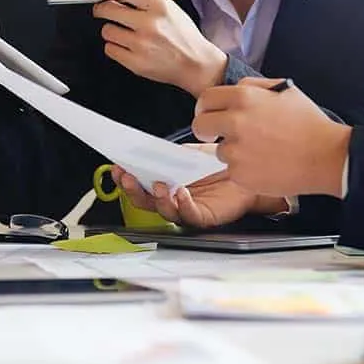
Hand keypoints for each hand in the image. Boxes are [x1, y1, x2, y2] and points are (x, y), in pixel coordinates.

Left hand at [84, 0, 226, 96]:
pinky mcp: (136, 63)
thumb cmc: (180, 31)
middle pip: (106, 9)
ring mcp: (142, 45)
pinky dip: (116, 47)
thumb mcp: (165, 1)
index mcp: (158, 4)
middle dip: (101, 8)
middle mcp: (149, 24)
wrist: (195, 63)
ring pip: (107, 30)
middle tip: (107, 10)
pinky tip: (130, 46)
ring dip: (112, 30)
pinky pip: (109, 49)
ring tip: (129, 32)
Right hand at [110, 162, 287, 228]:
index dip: (125, 178)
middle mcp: (173, 198)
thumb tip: (145, 146)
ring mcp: (187, 208)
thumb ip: (167, 154)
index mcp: (165, 182)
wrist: (247, 169)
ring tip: (159, 184)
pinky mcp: (204, 216)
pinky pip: (190, 215)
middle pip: (145, 201)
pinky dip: (184, 204)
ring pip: (165, 211)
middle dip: (134, 190)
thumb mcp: (188, 153)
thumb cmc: (218, 163)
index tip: (116, 167)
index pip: (139, 184)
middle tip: (127, 178)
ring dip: (158, 198)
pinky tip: (182, 193)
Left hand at [193, 77, 351, 197]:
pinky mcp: (240, 174)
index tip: (209, 115)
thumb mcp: (285, 91)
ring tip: (260, 151)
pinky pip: (232, 170)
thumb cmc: (308, 124)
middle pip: (200, 126)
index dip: (205, 108)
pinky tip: (265, 165)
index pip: (205, 99)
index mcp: (245, 98)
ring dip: (233, 151)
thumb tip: (234, 89)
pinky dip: (245, 169)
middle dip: (206, 130)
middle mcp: (236, 122)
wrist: (326, 157)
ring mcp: (236, 150)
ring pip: (219, 150)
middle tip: (218, 135)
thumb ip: (254, 87)